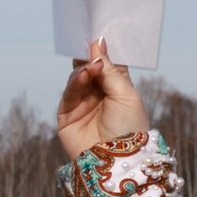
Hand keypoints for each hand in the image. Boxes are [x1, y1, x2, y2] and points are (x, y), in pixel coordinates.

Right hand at [55, 38, 148, 161]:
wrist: (118, 161)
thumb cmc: (130, 128)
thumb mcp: (125, 93)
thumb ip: (109, 69)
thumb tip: (98, 42)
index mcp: (117, 89)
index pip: (107, 64)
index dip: (103, 51)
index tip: (100, 34)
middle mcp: (99, 95)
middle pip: (89, 68)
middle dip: (89, 56)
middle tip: (90, 43)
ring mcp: (82, 105)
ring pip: (77, 78)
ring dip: (84, 70)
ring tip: (91, 67)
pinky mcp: (67, 116)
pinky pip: (68, 94)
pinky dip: (75, 82)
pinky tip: (83, 74)